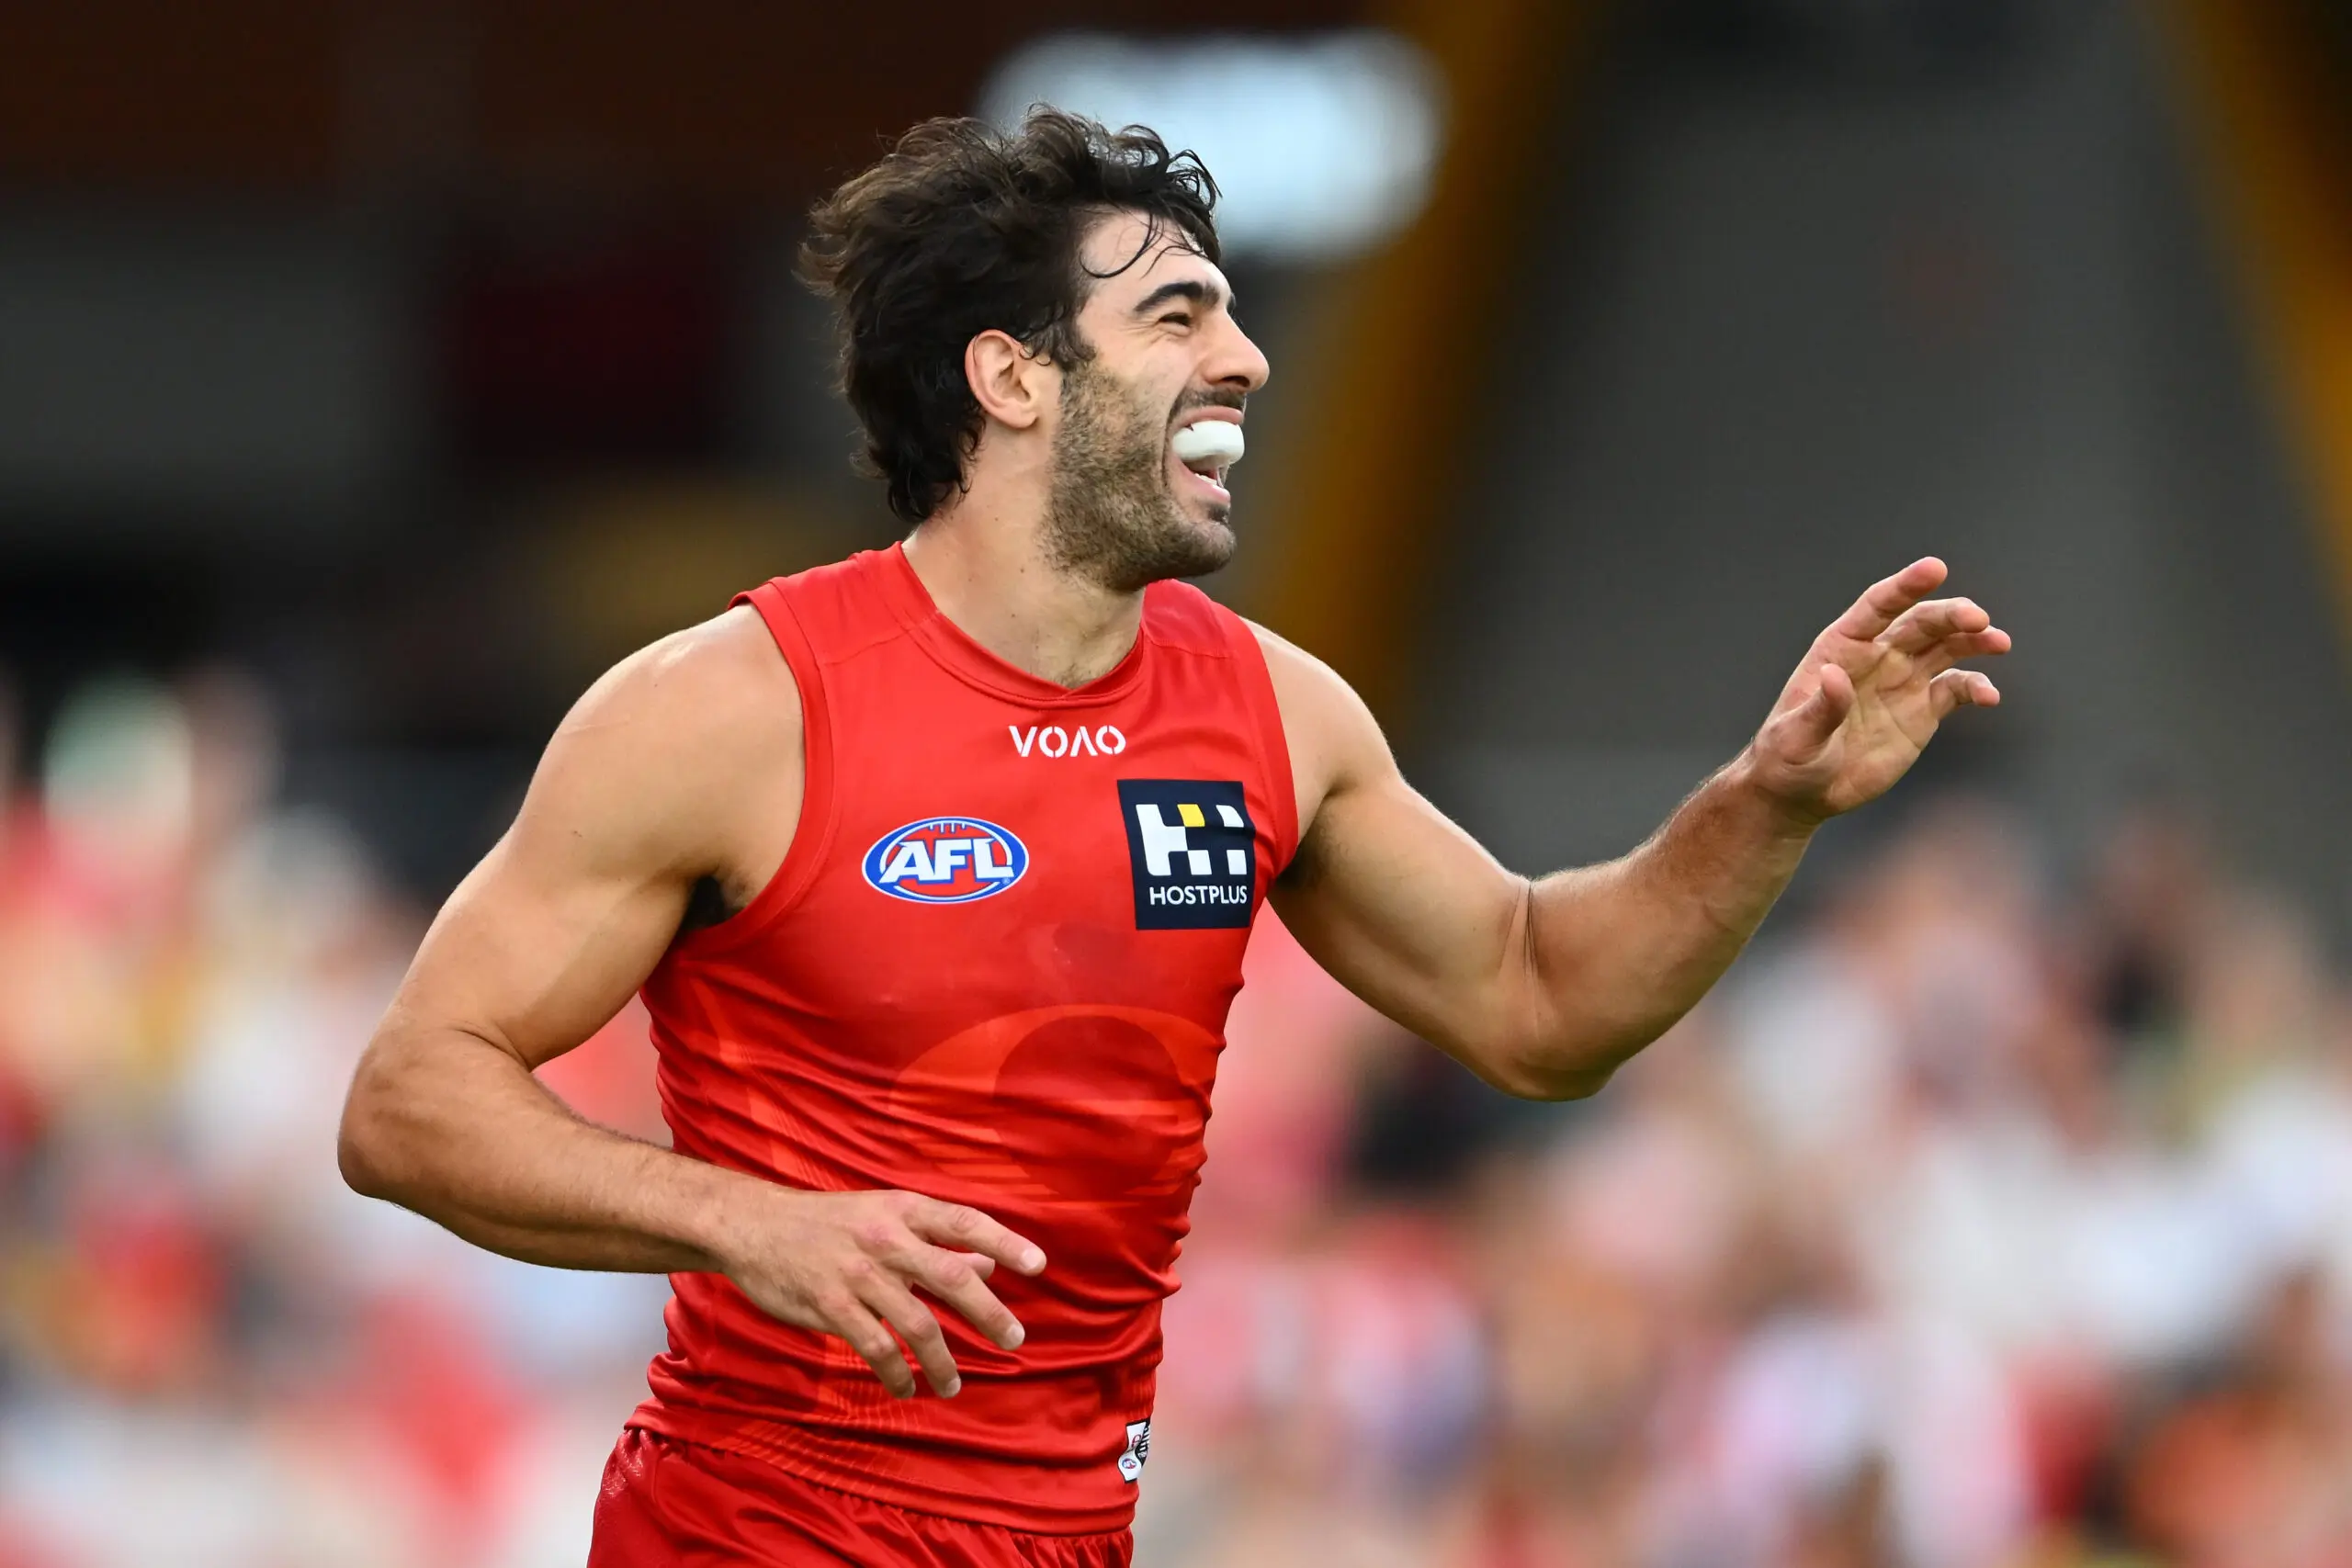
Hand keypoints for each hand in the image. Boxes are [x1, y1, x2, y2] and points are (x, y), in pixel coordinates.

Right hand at [709, 1186, 1046, 1398]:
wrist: (754, 1226)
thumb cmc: (829, 1223)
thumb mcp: (884, 1217)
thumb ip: (936, 1242)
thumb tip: (990, 1261)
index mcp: (903, 1210)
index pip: (965, 1223)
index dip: (1006, 1241)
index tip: (1039, 1265)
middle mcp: (886, 1238)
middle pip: (952, 1277)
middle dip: (989, 1313)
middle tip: (1015, 1339)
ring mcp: (858, 1273)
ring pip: (917, 1324)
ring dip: (942, 1362)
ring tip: (953, 1386)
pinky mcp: (830, 1304)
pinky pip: (876, 1348)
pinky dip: (897, 1374)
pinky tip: (906, 1388)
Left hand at [1746, 558, 2009, 822]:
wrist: (1803, 793)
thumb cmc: (1787, 758)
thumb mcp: (1796, 736)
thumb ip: (1820, 708)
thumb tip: (1834, 676)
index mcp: (1840, 649)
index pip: (1876, 607)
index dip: (1904, 586)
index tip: (1934, 568)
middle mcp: (1877, 657)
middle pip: (1920, 623)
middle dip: (1951, 615)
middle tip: (1978, 619)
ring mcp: (1902, 682)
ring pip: (1945, 648)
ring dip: (1973, 640)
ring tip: (1998, 642)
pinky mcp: (1921, 711)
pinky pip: (1955, 690)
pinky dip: (1975, 687)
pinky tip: (1989, 696)